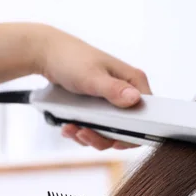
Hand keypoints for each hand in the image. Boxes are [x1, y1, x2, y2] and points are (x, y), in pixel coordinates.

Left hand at [0, 23, 151, 150]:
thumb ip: (114, 89)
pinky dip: (82, 132)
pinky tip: (69, 127)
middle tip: (85, 133)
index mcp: (134, 82)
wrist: (47, 55)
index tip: (117, 140)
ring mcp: (113, 101)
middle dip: (106, 137)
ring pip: (111, 132)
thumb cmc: (71, 59)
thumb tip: (135, 99)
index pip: (148, 113)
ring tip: (73, 129)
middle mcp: (127, 92)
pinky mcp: (99, 107)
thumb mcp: (92, 76)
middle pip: (129, 128)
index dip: (136, 132)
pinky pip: (97, 128)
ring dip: (91, 136)